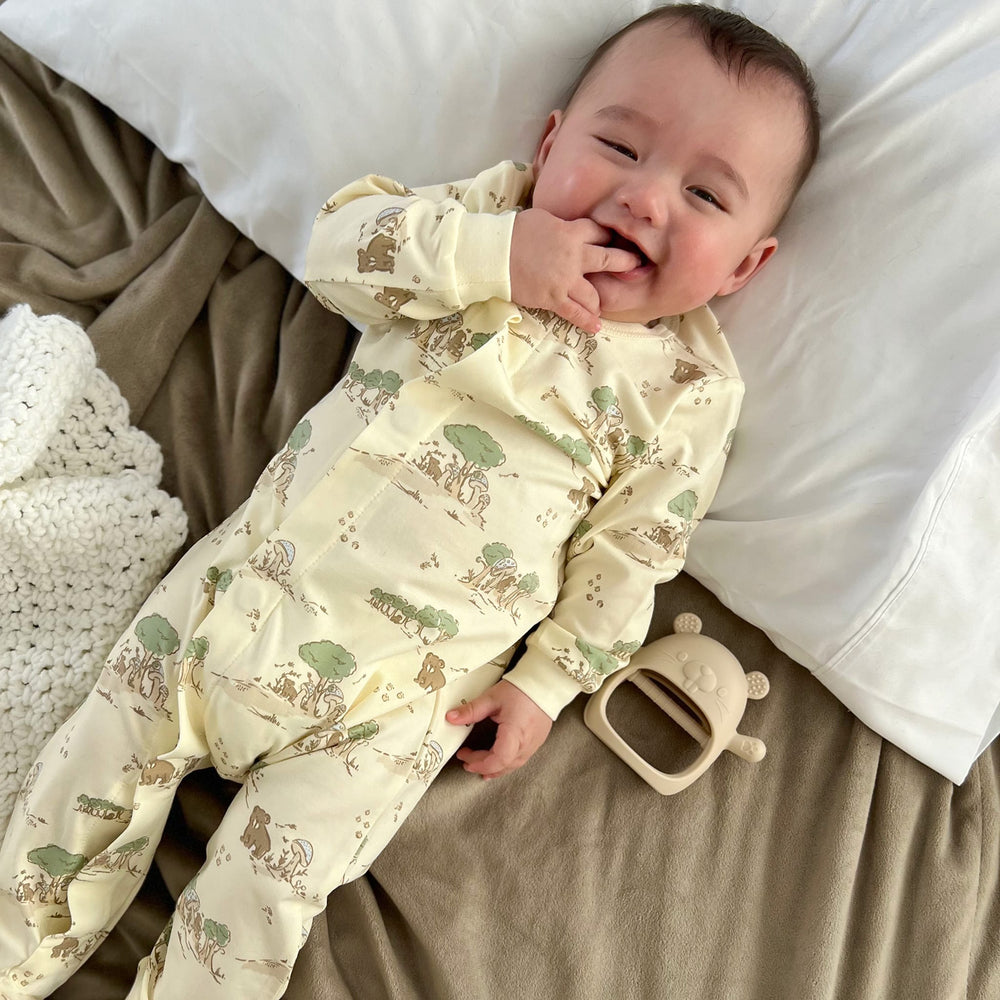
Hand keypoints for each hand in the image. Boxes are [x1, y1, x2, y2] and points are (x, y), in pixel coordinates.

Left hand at [445, 679, 552, 779]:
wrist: (545, 684)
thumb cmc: (521, 690)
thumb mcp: (492, 698)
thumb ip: (471, 710)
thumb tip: (451, 718)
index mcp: (514, 733)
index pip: (497, 760)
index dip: (479, 763)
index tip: (465, 757)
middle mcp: (526, 743)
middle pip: (504, 766)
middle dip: (483, 767)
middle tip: (467, 761)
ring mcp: (534, 744)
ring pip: (513, 765)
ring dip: (496, 769)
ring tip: (481, 767)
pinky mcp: (537, 741)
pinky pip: (521, 759)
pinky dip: (507, 763)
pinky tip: (500, 761)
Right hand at [509, 208, 640, 333]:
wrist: (494, 254)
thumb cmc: (513, 232)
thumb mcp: (543, 219)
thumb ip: (562, 226)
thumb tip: (568, 229)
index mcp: (572, 232)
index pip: (600, 233)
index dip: (609, 237)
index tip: (615, 241)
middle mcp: (575, 256)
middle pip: (609, 259)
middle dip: (625, 262)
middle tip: (636, 266)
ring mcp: (566, 280)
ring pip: (595, 294)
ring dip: (600, 300)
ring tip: (601, 304)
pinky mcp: (554, 298)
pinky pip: (575, 313)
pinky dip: (587, 321)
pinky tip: (596, 327)